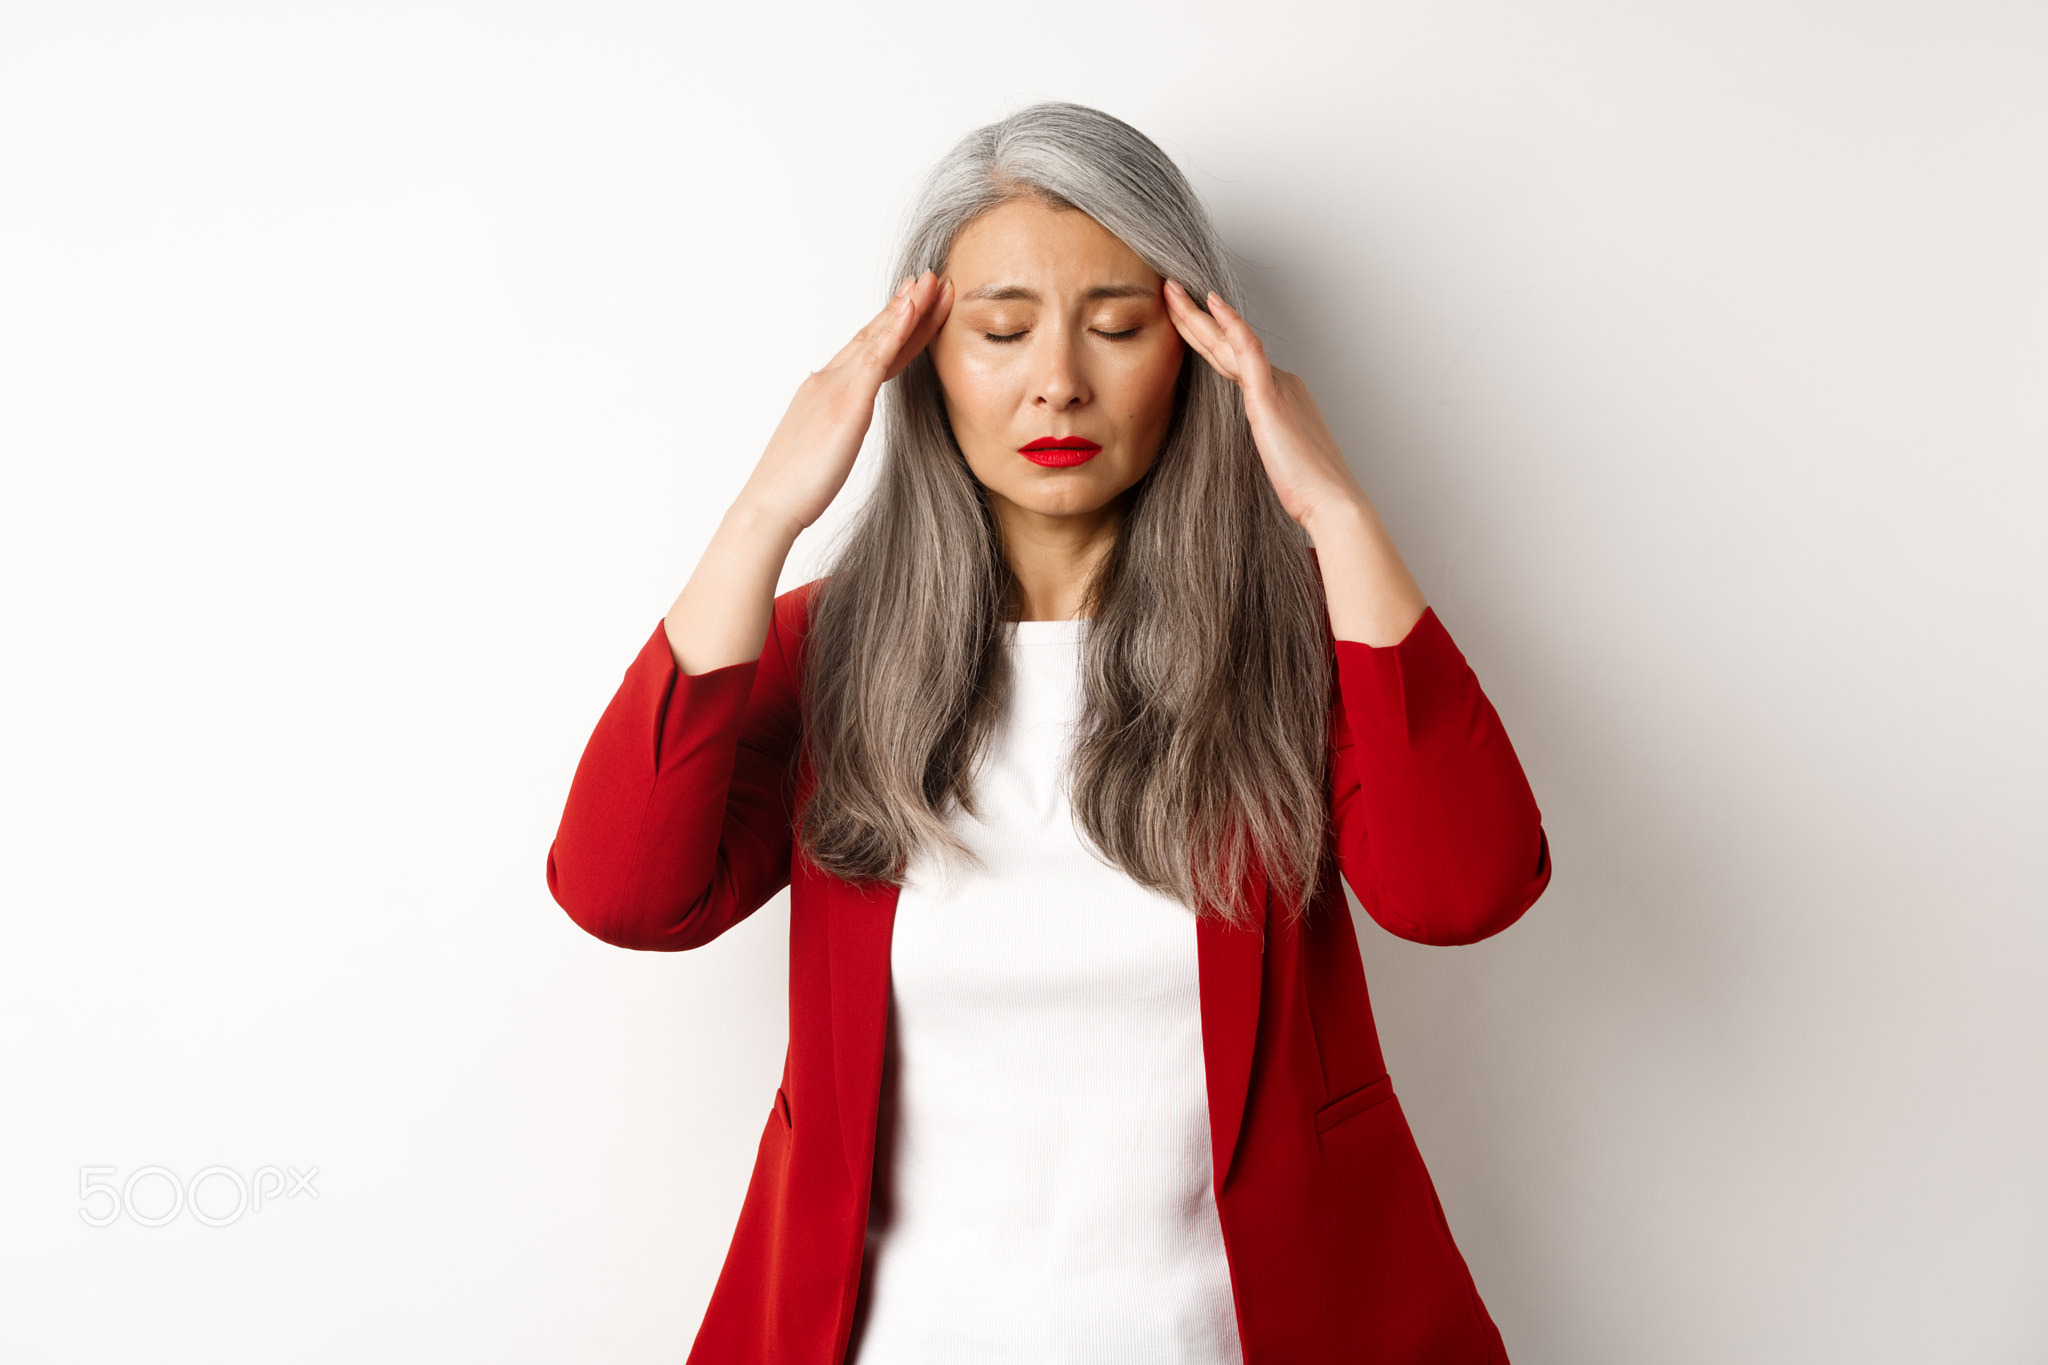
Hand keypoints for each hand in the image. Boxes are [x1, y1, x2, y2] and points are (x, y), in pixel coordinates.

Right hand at [735, 269, 952, 535]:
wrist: (769, 504)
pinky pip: (876, 357)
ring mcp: (835, 387)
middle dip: (904, 307)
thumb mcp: (822, 449)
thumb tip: (842, 427)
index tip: (911, 305)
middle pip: (873, 335)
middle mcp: (827, 380)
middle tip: (927, 280)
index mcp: (823, 391)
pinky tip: (912, 308)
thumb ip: (835, 428)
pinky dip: (895, 328)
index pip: (866, 352)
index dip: (892, 327)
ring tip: (930, 283)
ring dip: (907, 307)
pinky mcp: (845, 401)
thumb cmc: (794, 488)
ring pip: (877, 337)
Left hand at [1163, 279, 1365, 531]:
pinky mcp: (1270, 395)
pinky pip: (1249, 350)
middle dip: (1193, 316)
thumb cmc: (1304, 487)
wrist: (1329, 500)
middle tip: (1168, 289)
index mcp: (1276, 394)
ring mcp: (1275, 385)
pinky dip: (1231, 324)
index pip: (1230, 359)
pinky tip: (1212, 303)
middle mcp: (1277, 381)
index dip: (1203, 336)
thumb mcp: (1273, 455)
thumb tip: (1246, 441)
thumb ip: (1258, 436)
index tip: (1178, 319)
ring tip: (1172, 290)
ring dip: (1197, 314)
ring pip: (1228, 341)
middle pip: (1224, 343)